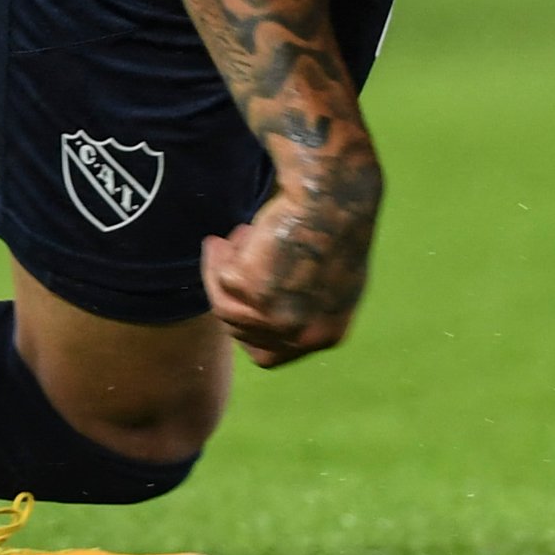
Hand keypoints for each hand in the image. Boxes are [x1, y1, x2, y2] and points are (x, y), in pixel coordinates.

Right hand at [197, 160, 375, 367]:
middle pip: (241, 332)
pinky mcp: (254, 292)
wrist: (332, 199)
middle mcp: (301, 336)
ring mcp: (276, 318)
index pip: (268, 355)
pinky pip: (221, 280)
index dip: (247, 328)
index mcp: (326, 336)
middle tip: (229, 258)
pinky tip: (239, 233)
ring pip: (225, 309)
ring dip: (221, 273)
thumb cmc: (333, 227)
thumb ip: (299, 303)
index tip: (239, 298)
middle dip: (231, 296)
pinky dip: (222, 257)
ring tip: (226, 242)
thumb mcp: (326, 279)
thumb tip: (262, 306)